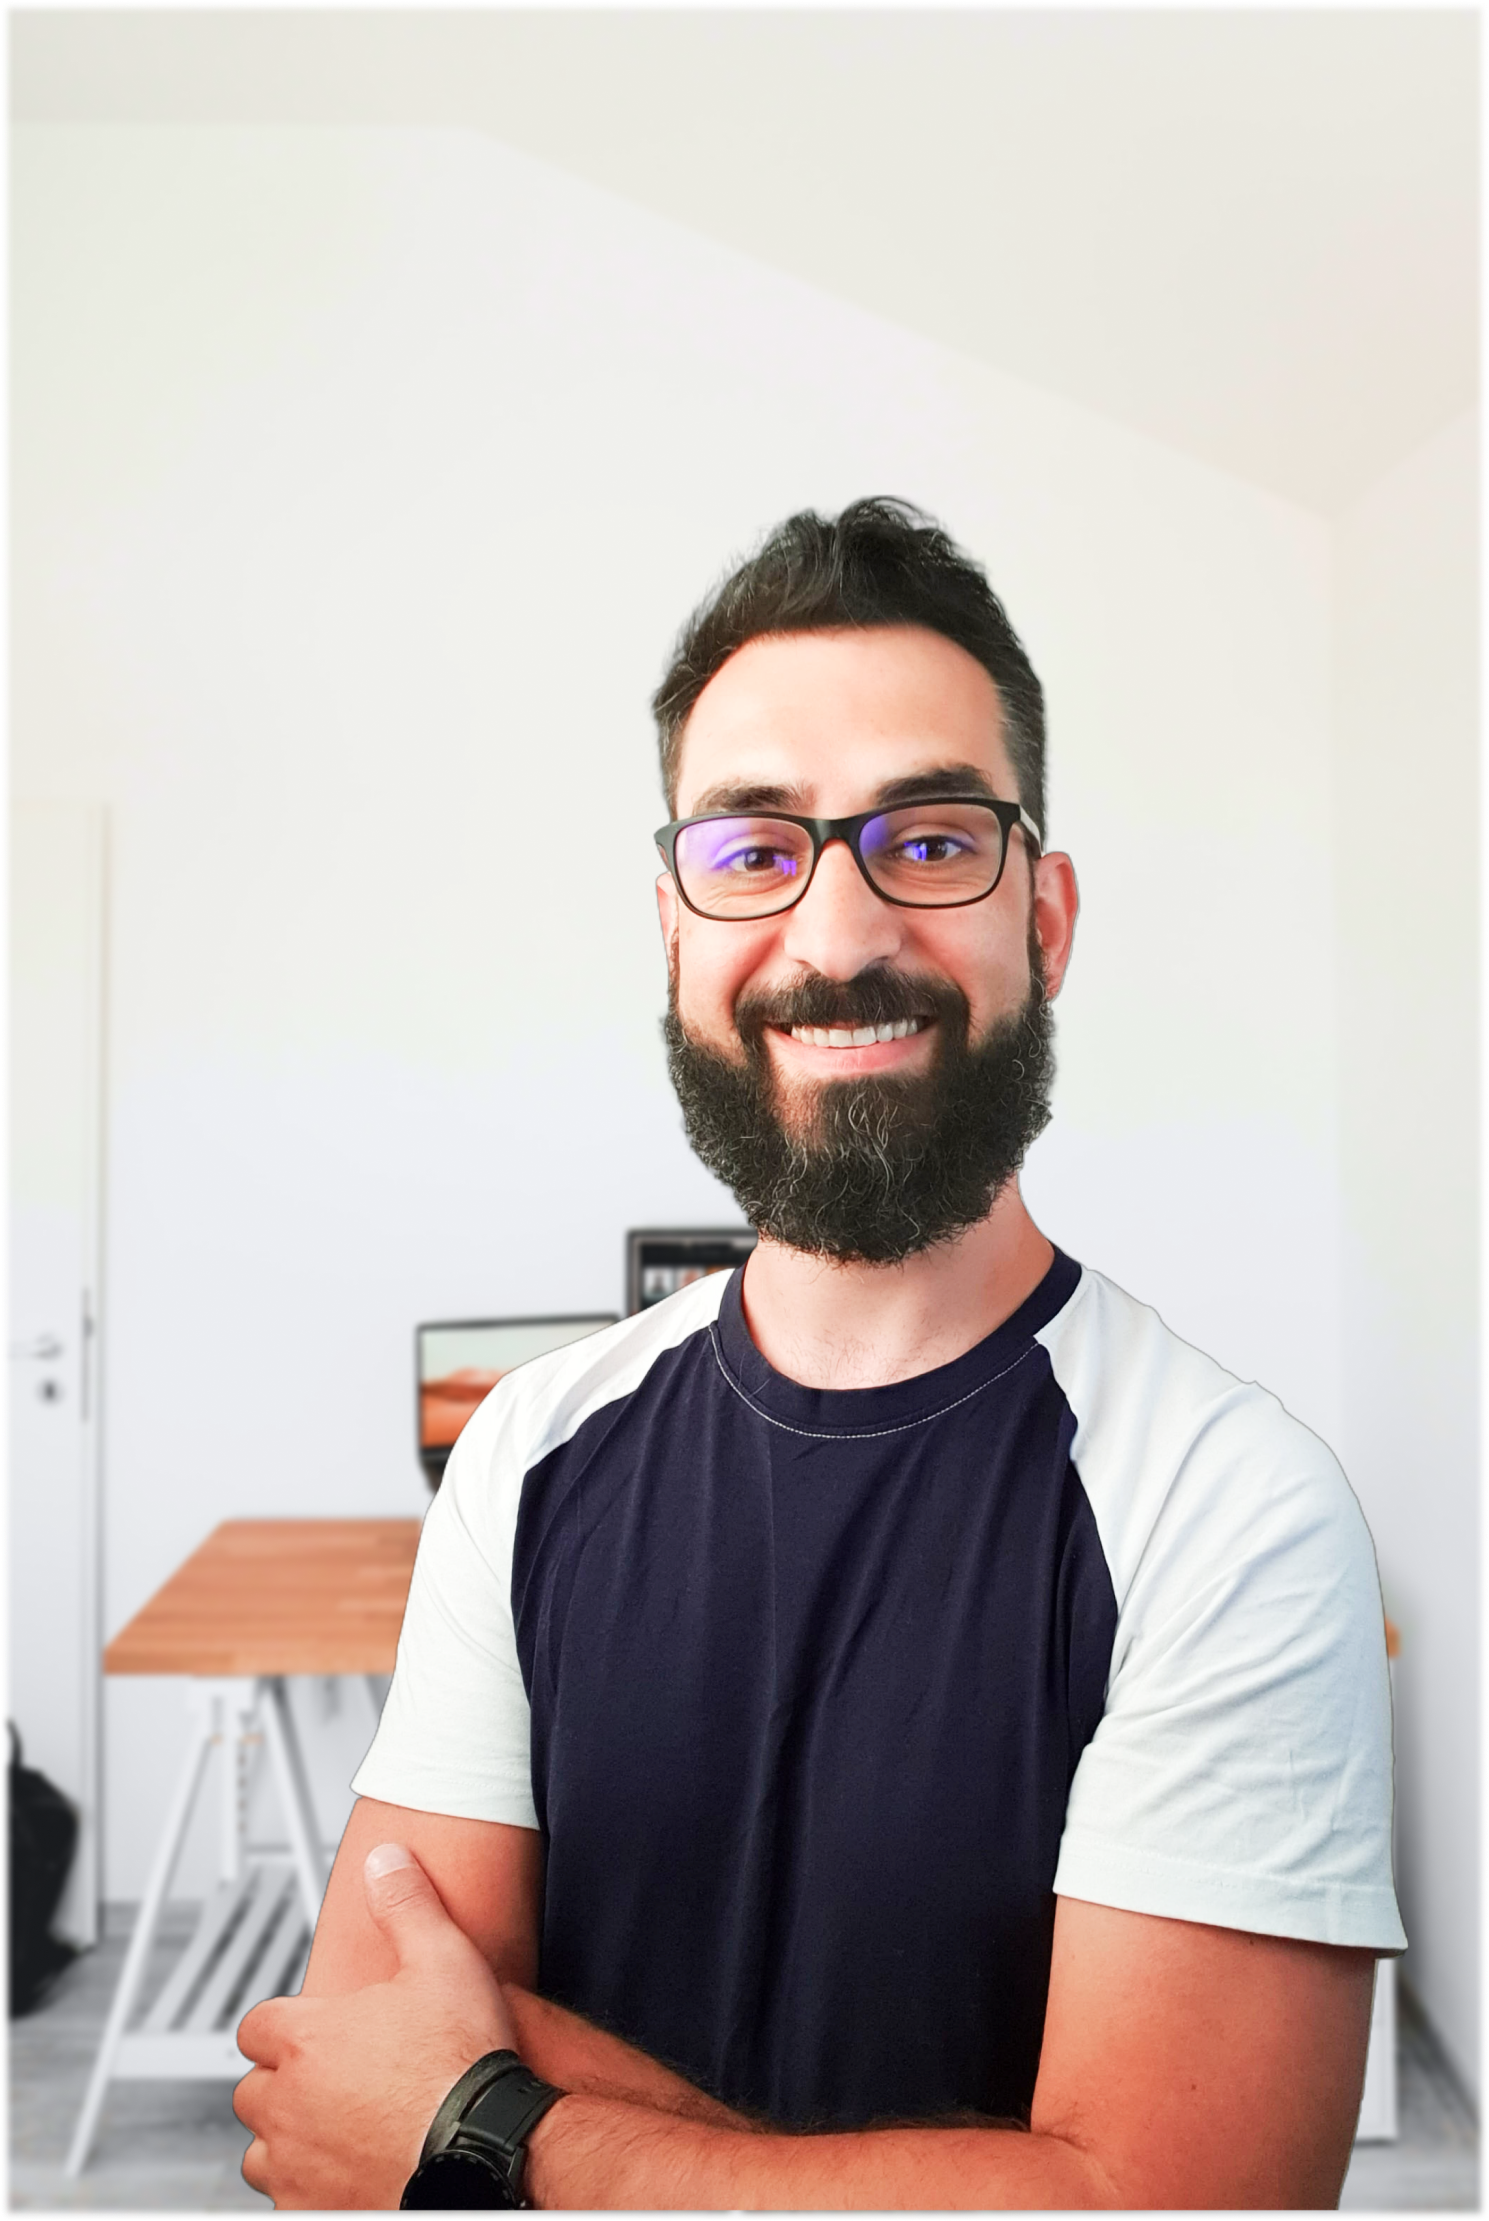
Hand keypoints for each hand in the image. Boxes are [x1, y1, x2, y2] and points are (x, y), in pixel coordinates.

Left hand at [235, 1841, 516, 2211]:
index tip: (313, 2028)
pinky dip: (311, 2193)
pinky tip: (349, 2179)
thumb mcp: (443, 1959)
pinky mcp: (317, 2214)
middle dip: (282, 2084)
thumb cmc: (463, 2063)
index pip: (256, 2026)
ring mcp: (297, 2170)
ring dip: (287, 2143)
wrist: (484, 2153)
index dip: (284, 2024)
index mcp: (306, 2040)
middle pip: (252, 2091)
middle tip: (330, 2079)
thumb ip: (406, 1904)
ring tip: (332, 2132)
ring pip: (261, 2156)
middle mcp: (287, 2106)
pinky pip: (290, 2204)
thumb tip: (383, 1861)